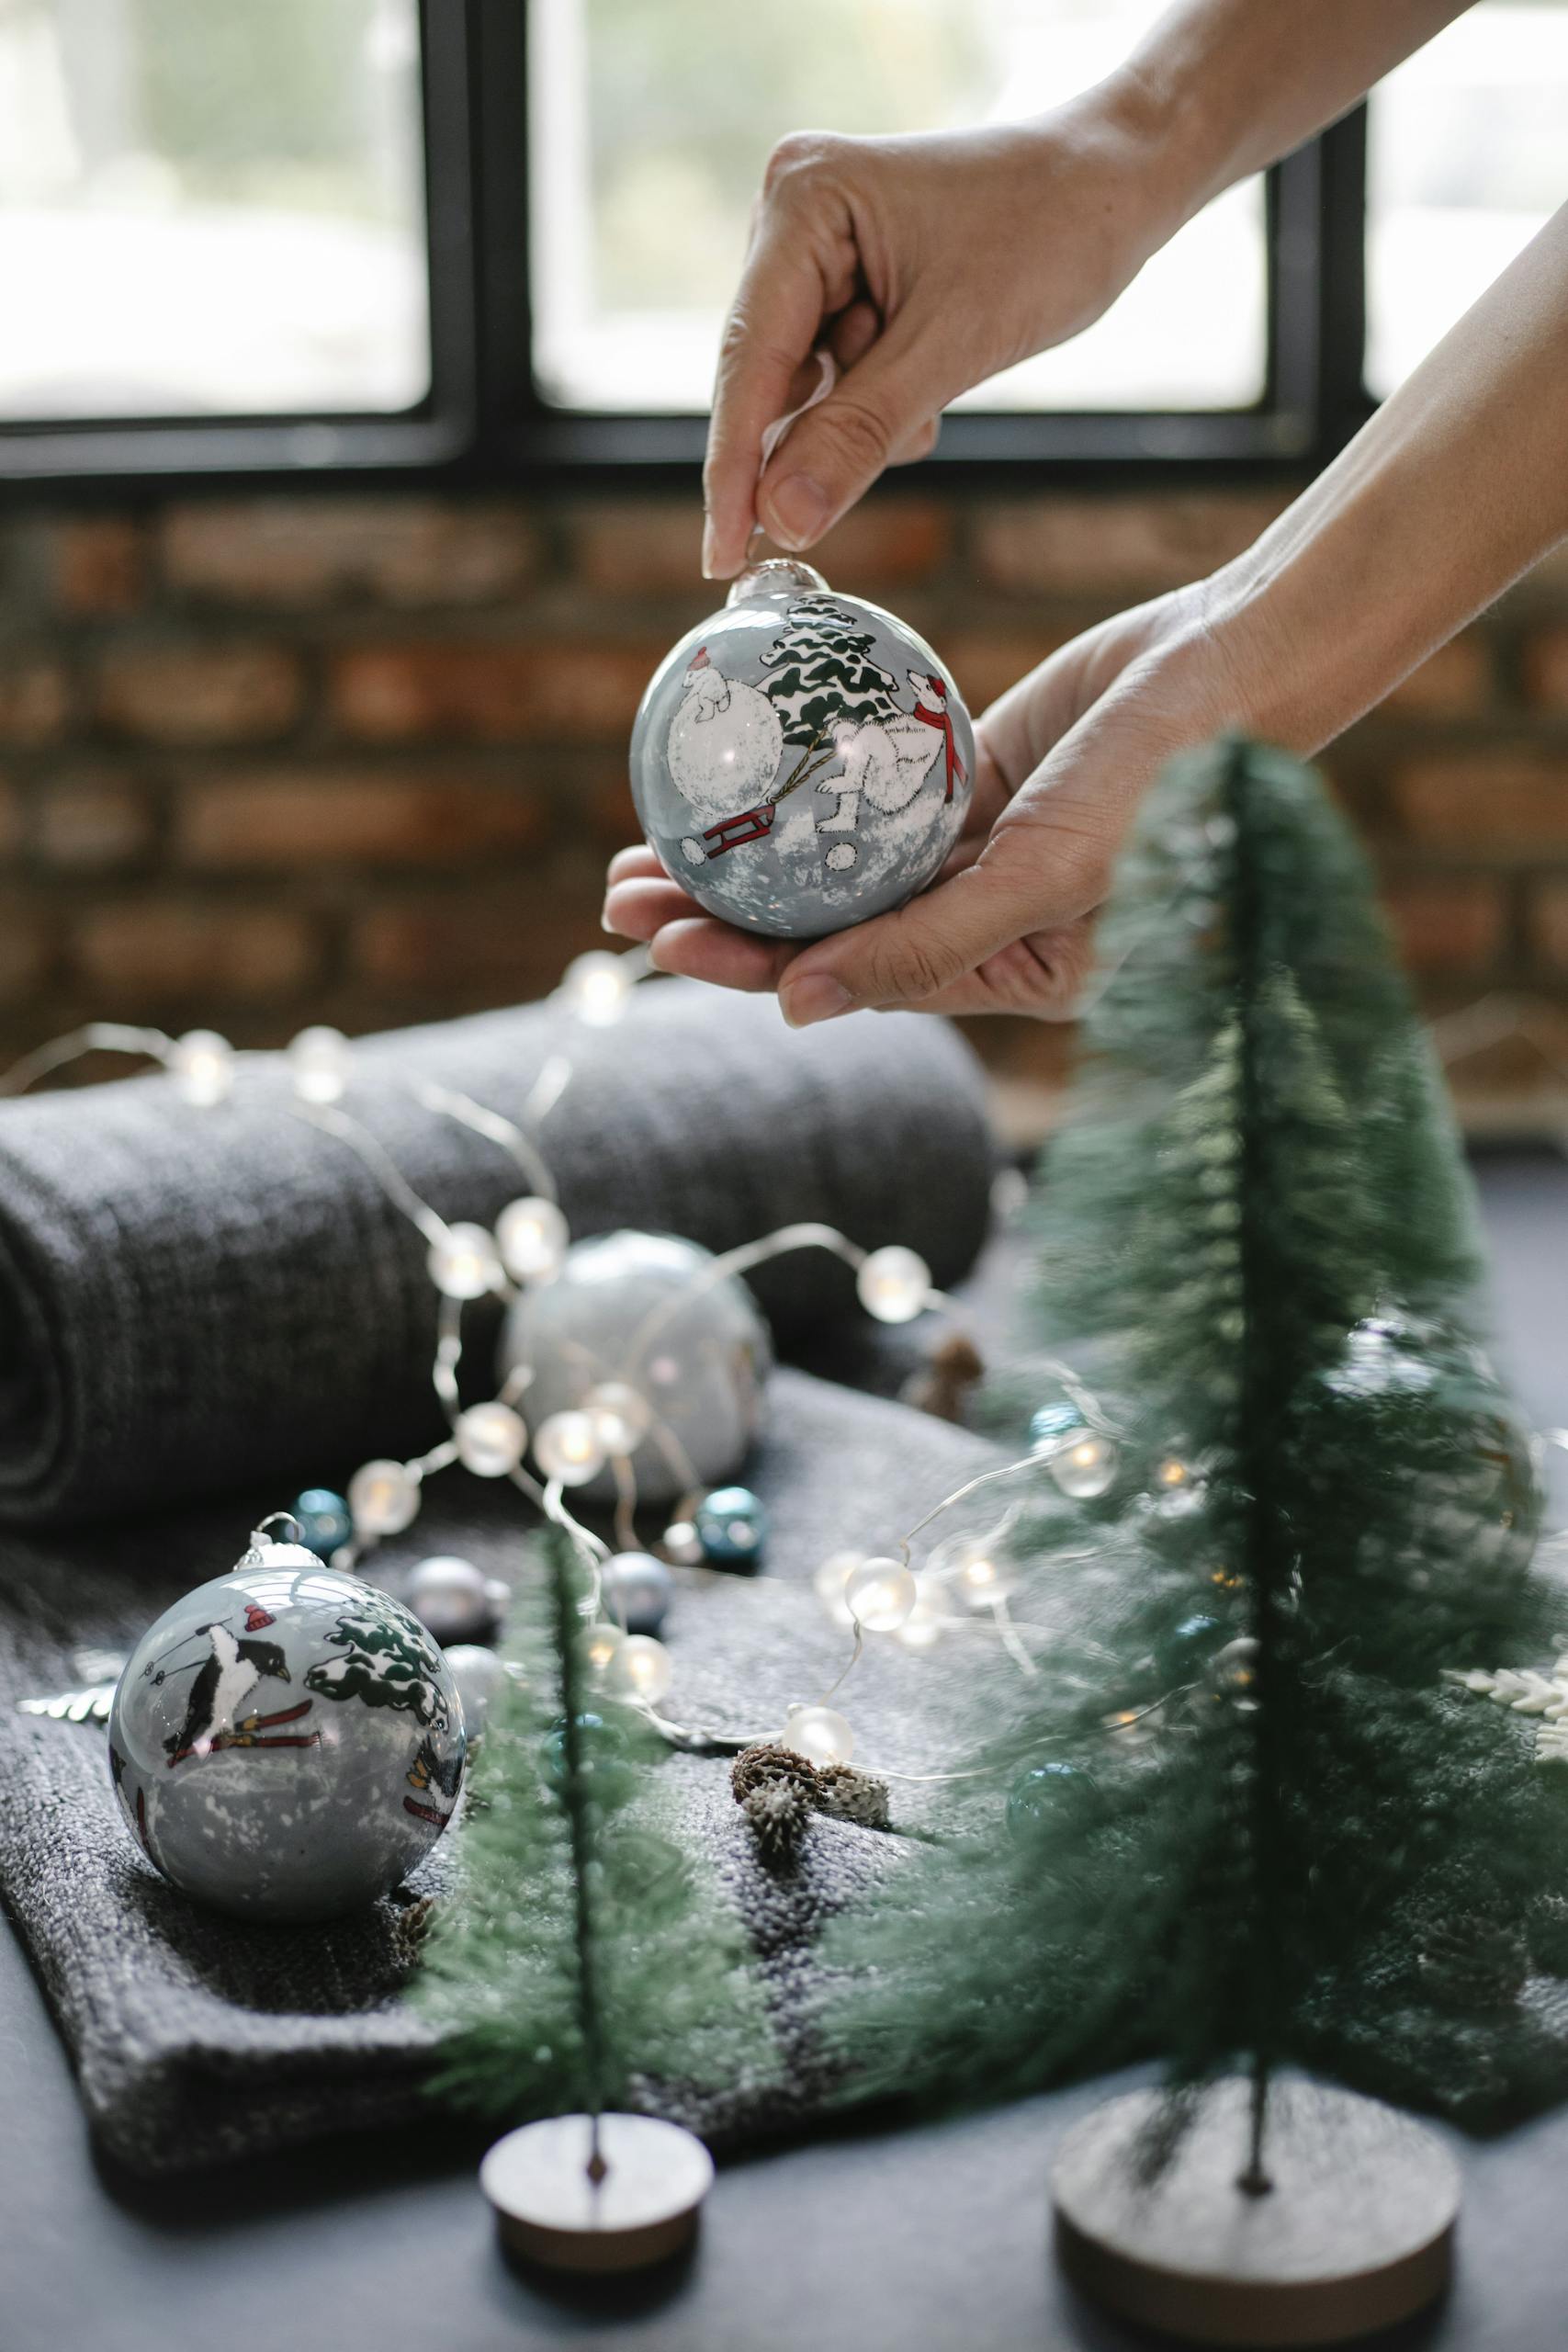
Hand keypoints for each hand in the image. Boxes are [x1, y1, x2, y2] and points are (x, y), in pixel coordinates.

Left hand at [603, 582, 1247, 1021]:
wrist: (1238, 663)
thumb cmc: (1167, 787)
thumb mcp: (1041, 880)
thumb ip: (924, 948)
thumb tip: (799, 1008)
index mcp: (1007, 977)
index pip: (851, 980)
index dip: (748, 964)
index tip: (660, 939)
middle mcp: (983, 925)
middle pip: (825, 927)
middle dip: (721, 914)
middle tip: (619, 895)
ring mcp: (975, 851)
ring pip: (834, 863)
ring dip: (747, 853)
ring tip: (648, 841)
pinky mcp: (973, 782)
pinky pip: (870, 793)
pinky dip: (803, 788)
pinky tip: (733, 775)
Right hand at [702, 95, 1178, 578]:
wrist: (1119, 182)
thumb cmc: (1052, 231)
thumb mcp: (954, 345)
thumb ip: (858, 435)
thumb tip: (780, 519)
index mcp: (803, 201)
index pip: (748, 360)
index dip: (734, 468)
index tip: (722, 558)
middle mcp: (791, 217)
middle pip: (768, 378)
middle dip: (825, 431)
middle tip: (895, 443)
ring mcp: (817, 250)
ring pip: (807, 390)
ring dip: (866, 418)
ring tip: (937, 380)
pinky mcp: (847, 280)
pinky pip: (838, 379)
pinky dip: (881, 403)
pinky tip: (932, 376)